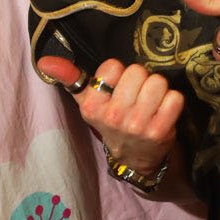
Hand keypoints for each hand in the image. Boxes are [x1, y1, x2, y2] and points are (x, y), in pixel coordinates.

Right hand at [38, 55, 182, 175]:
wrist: (133, 158)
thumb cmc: (111, 121)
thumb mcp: (87, 101)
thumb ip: (69, 77)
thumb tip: (44, 61)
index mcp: (92, 106)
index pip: (113, 66)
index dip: (118, 74)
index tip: (116, 88)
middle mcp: (113, 116)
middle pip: (138, 72)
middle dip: (140, 80)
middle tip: (137, 96)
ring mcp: (137, 125)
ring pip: (158, 82)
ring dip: (158, 89)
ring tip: (150, 103)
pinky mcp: (160, 131)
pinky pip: (174, 98)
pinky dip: (172, 101)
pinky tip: (163, 112)